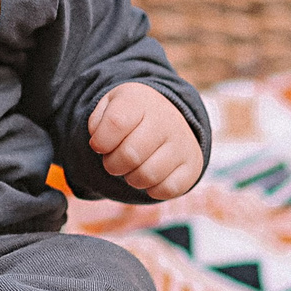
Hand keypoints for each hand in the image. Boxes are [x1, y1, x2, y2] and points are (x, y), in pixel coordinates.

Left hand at [87, 84, 202, 199]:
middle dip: (113, 164)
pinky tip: (150, 177)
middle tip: (114, 161)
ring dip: (131, 178)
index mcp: (140, 101)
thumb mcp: (109, 108)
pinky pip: (167, 189)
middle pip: (130, 155)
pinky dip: (152, 190)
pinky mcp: (193, 165)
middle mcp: (166, 119)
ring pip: (147, 175)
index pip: (116, 123)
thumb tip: (99, 142)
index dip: (101, 142)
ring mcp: (182, 143)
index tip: (99, 145)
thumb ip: (97, 122)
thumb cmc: (130, 117)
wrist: (166, 117)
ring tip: (132, 167)